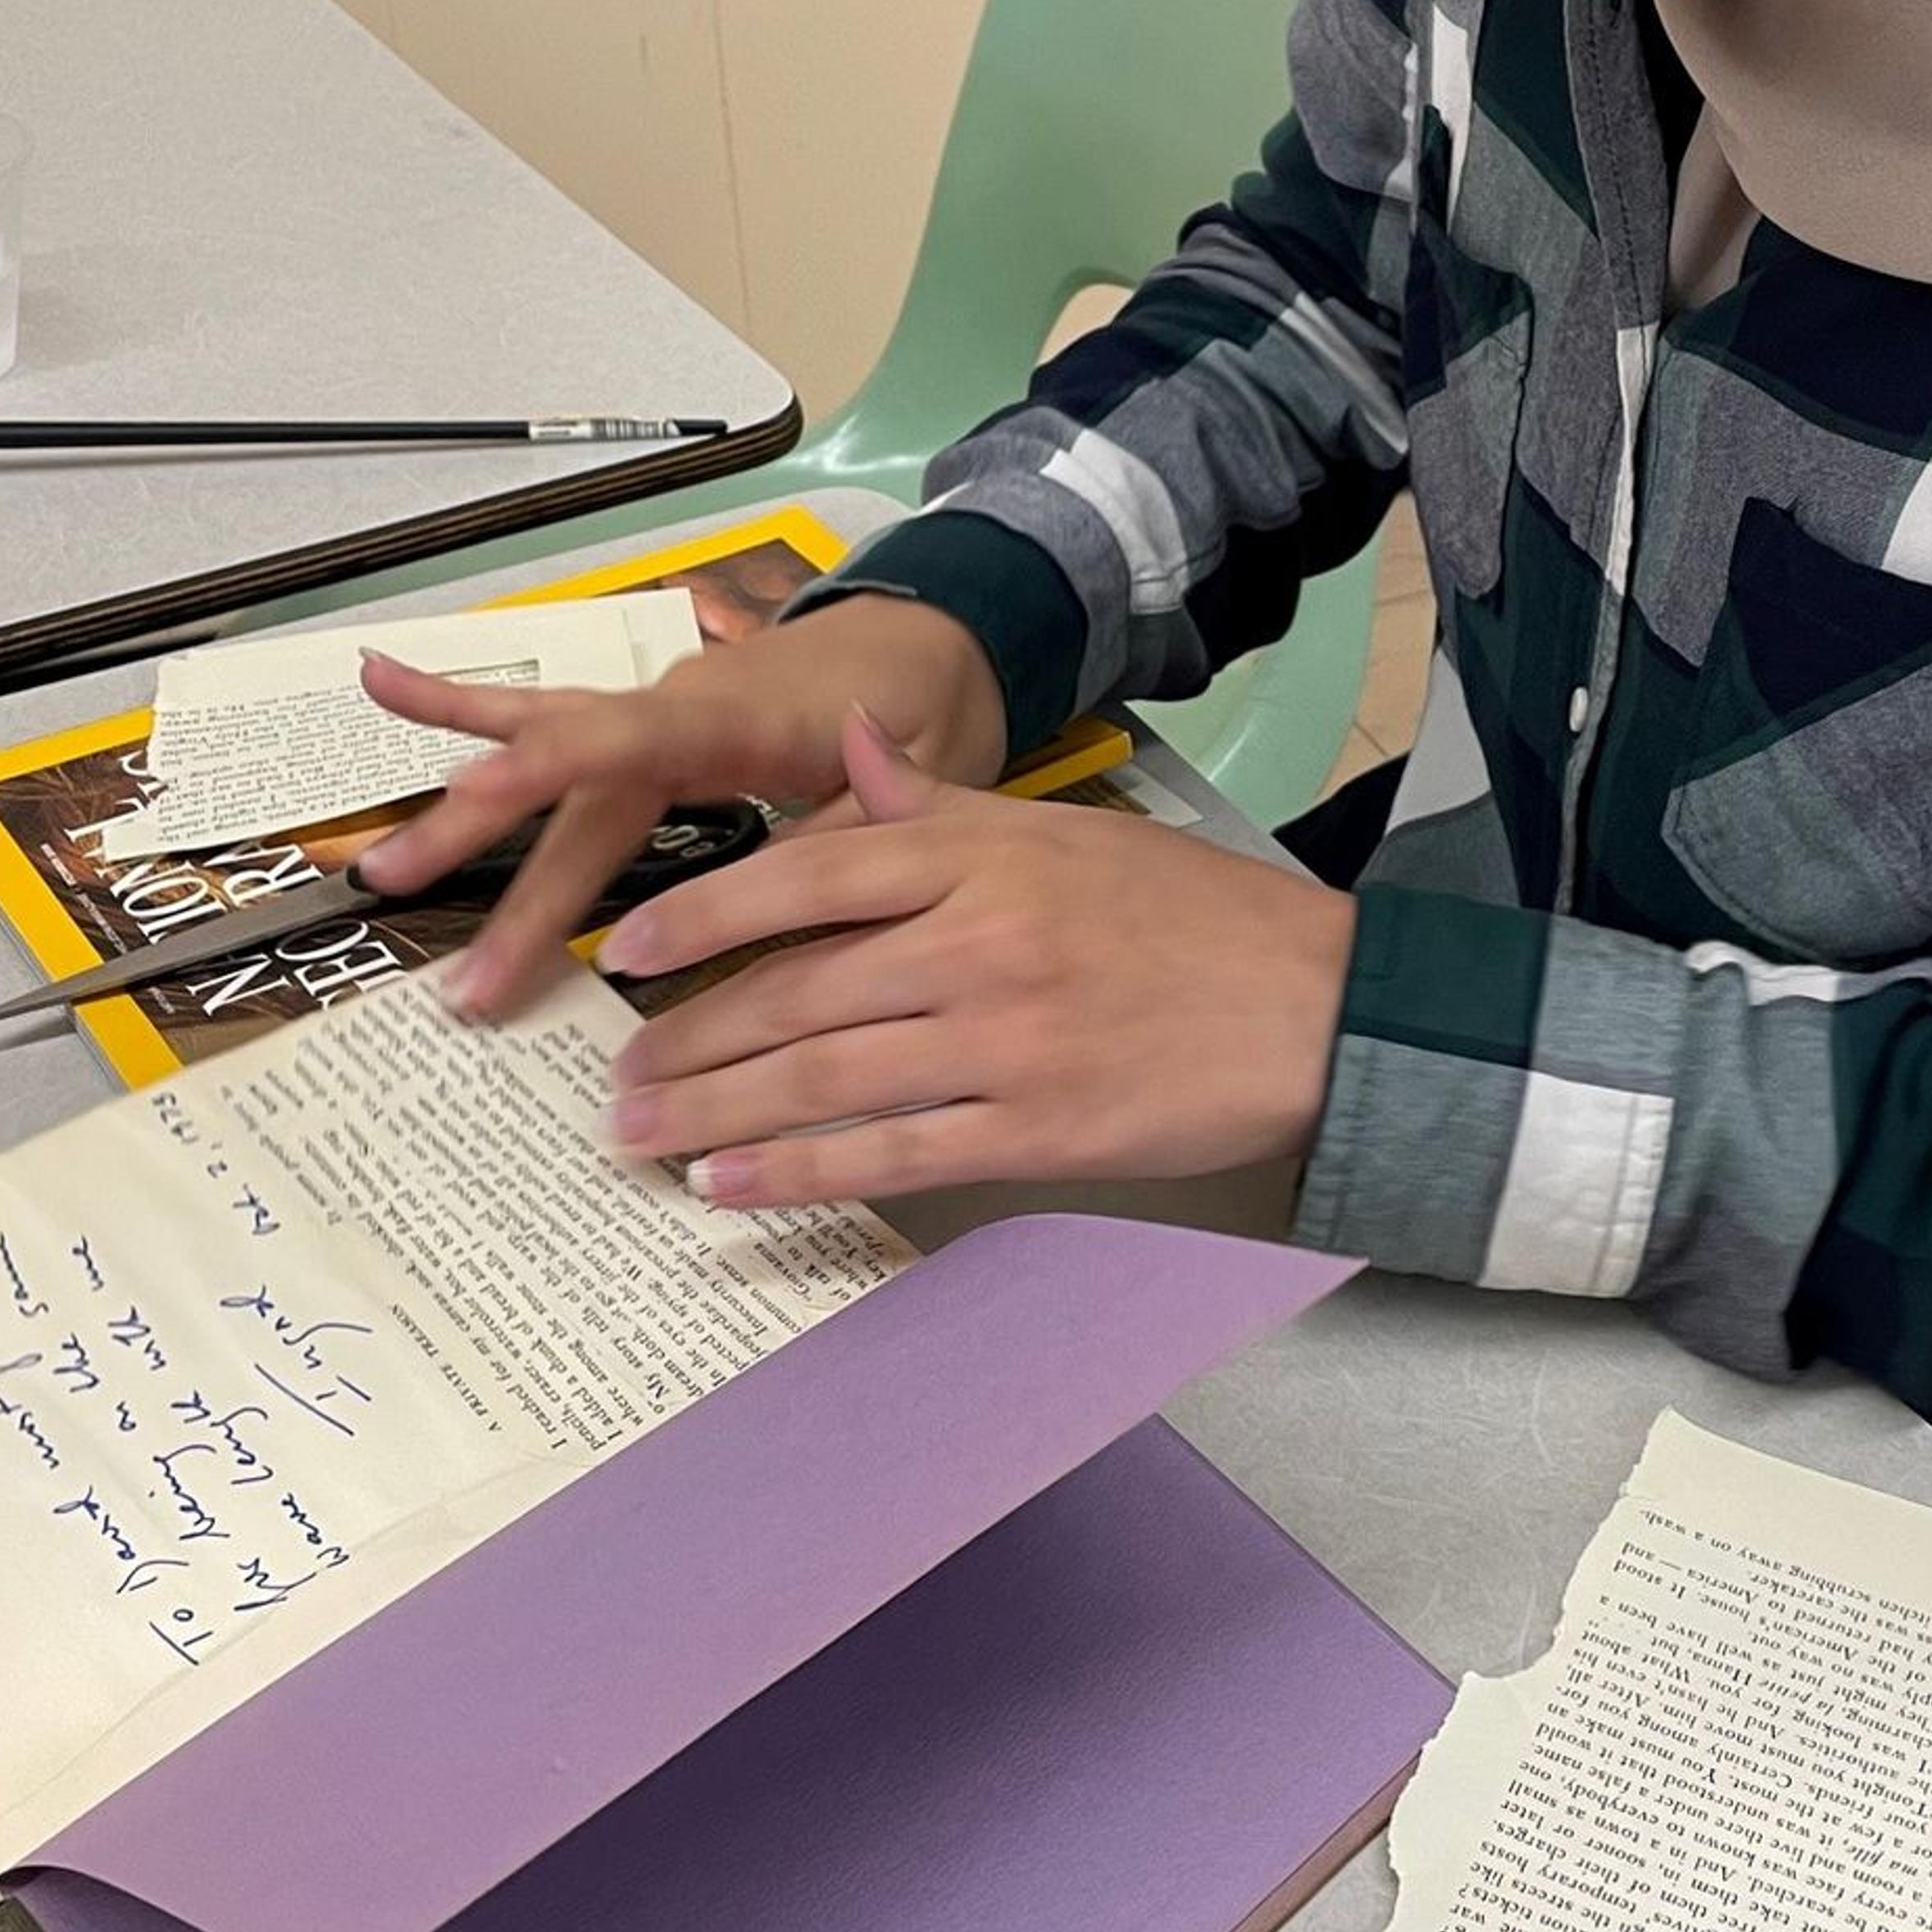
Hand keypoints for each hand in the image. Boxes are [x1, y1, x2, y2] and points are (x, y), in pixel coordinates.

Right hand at [352, 592, 1007, 1014]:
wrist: (935, 635)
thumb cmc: (933, 707)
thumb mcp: (928, 773)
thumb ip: (857, 825)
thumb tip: (791, 899)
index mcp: (745, 716)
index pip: (630, 737)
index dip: (552, 770)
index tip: (475, 801)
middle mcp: (681, 704)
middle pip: (572, 784)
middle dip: (505, 873)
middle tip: (457, 972)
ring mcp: (656, 707)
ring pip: (544, 759)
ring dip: (465, 819)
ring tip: (376, 864)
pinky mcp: (646, 718)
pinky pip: (550, 716)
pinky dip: (466, 705)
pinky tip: (383, 684)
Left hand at [590, 710, 1355, 1206]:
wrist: (1314, 1007)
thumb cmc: (1189, 918)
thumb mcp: (1062, 834)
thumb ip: (939, 806)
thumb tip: (851, 746)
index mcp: (984, 858)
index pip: (811, 876)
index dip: (710, 915)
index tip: (635, 950)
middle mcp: (979, 942)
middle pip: (799, 990)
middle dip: (690, 1037)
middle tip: (617, 1073)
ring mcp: (1003, 1041)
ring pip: (824, 1077)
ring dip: (716, 1111)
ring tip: (643, 1136)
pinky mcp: (1034, 1128)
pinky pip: (889, 1153)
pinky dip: (798, 1173)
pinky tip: (730, 1185)